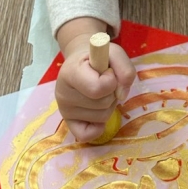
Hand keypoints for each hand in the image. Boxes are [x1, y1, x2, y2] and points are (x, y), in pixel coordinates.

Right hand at [55, 20, 135, 141]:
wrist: (80, 62)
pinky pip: (87, 135)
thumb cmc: (98, 57)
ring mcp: (64, 110)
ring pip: (102, 117)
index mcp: (70, 72)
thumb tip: (122, 95)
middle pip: (103, 104)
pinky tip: (97, 111)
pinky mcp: (68, 123)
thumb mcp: (115, 53)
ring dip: (109, 105)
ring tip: (100, 92)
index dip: (112, 80)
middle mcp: (63, 93)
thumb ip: (125, 69)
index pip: (98, 88)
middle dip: (111, 93)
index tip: (108, 71)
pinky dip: (98, 126)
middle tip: (104, 81)